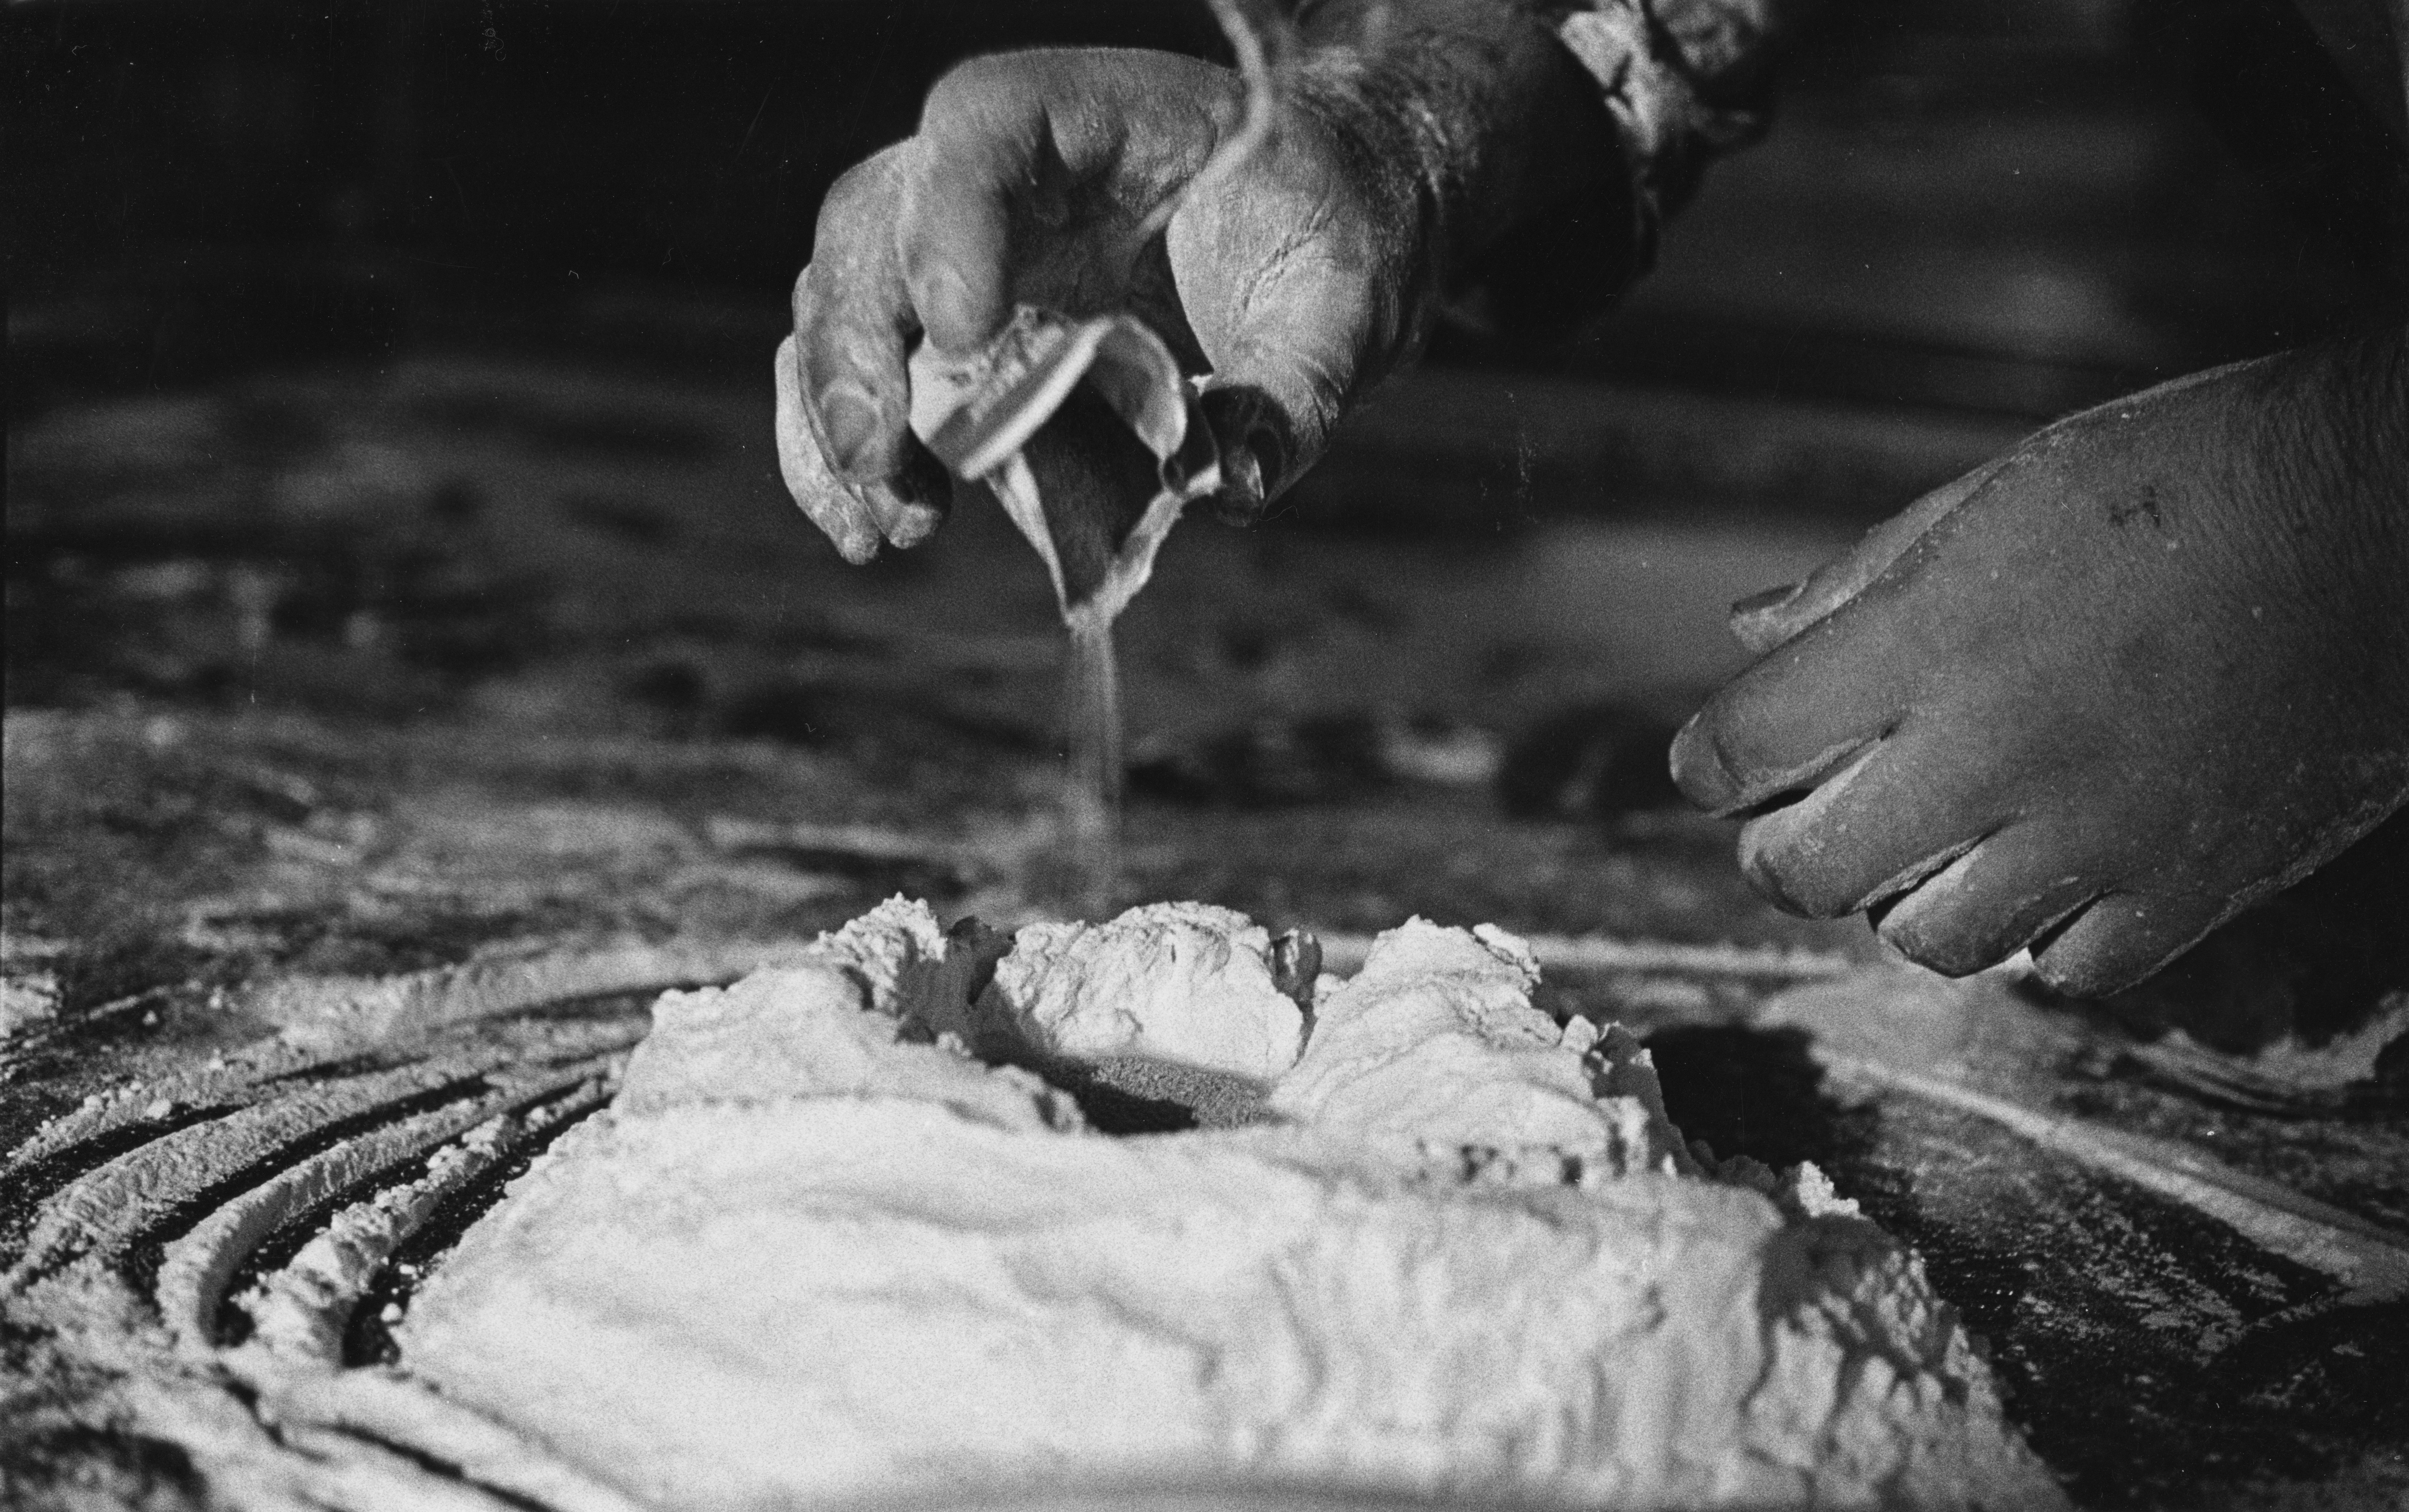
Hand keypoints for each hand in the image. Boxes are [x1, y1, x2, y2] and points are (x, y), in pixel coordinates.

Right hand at [774, 48, 1431, 562]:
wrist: (1318, 235)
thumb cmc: (1326, 232)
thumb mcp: (1340, 303)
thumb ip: (1292, 387)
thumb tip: (1230, 482)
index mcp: (1089, 114)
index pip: (980, 126)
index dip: (949, 219)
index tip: (965, 329)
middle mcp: (999, 175)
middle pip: (872, 222)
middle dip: (860, 348)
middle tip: (885, 458)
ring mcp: (961, 253)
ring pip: (840, 303)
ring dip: (840, 418)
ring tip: (890, 521)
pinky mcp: (955, 338)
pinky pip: (864, 377)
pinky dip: (847, 453)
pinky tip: (872, 531)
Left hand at [1671, 330, 2408, 995]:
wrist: (2390, 519)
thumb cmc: (2192, 480)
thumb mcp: (2004, 491)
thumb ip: (1863, 576)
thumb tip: (1749, 630)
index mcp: (1935, 644)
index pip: (1744, 745)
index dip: (1709, 757)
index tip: (1719, 754)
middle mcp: (1997, 755)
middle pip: (1810, 871)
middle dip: (1782, 847)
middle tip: (1804, 812)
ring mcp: (2098, 837)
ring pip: (1929, 938)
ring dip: (1906, 895)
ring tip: (1934, 839)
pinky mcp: (2191, 890)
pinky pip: (2066, 967)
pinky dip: (2040, 931)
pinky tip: (2052, 868)